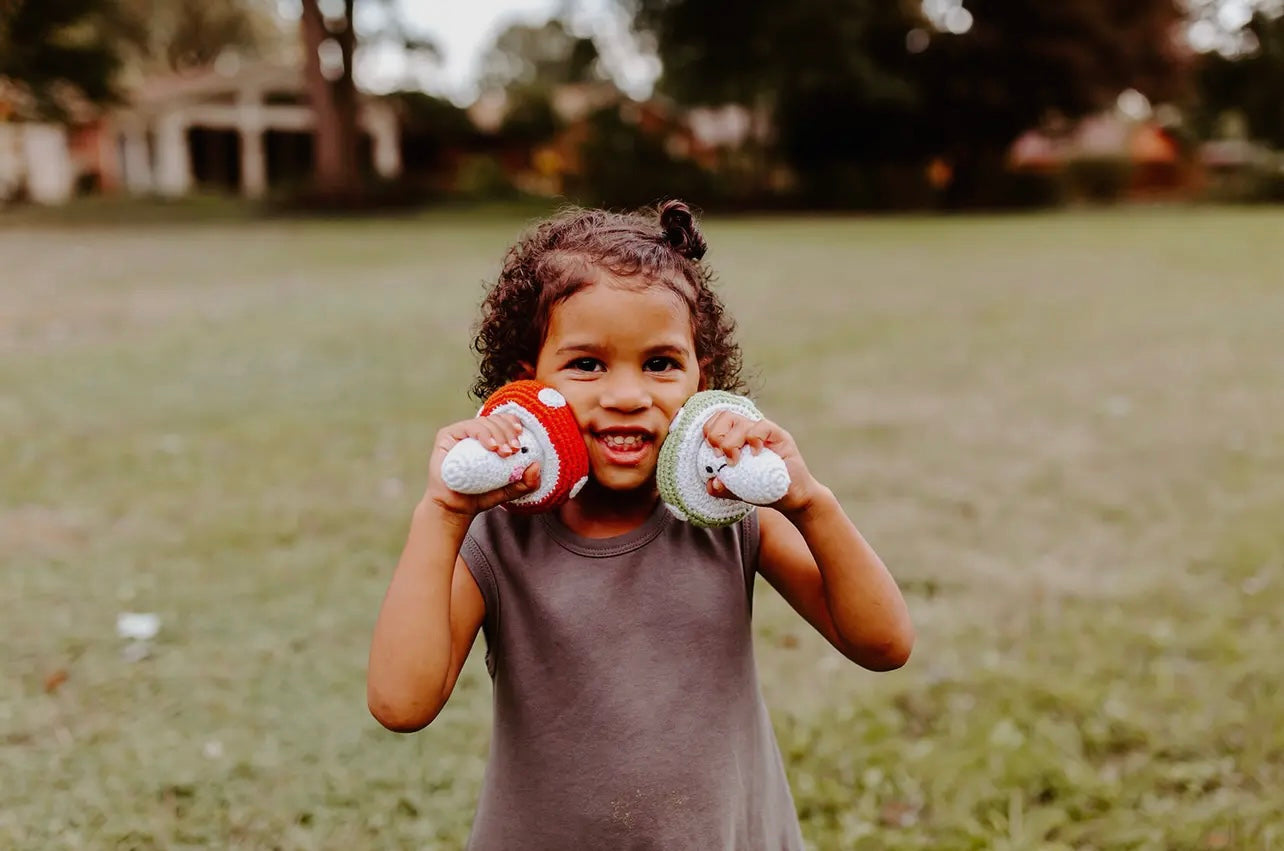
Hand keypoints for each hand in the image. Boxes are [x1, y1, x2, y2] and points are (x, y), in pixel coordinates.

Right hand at [424, 414, 541, 516]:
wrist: (457, 508)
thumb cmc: (481, 495)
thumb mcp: (511, 489)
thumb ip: (527, 482)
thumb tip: (536, 466)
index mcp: (491, 438)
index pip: (504, 421)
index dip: (514, 424)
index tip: (522, 437)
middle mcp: (476, 433)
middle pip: (496, 419)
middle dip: (509, 432)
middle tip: (514, 450)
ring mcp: (461, 433)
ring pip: (485, 422)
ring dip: (499, 434)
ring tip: (504, 452)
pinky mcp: (447, 436)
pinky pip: (469, 427)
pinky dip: (484, 434)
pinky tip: (492, 447)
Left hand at [701, 411, 819, 515]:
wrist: (792, 498)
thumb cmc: (764, 489)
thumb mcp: (737, 490)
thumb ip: (722, 486)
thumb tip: (711, 483)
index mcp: (735, 438)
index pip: (716, 421)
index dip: (709, 433)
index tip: (712, 454)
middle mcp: (748, 431)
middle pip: (725, 415)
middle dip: (716, 435)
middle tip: (720, 456)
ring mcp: (764, 432)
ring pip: (740, 422)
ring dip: (731, 442)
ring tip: (735, 461)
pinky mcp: (779, 436)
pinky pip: (762, 426)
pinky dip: (753, 439)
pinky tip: (755, 455)